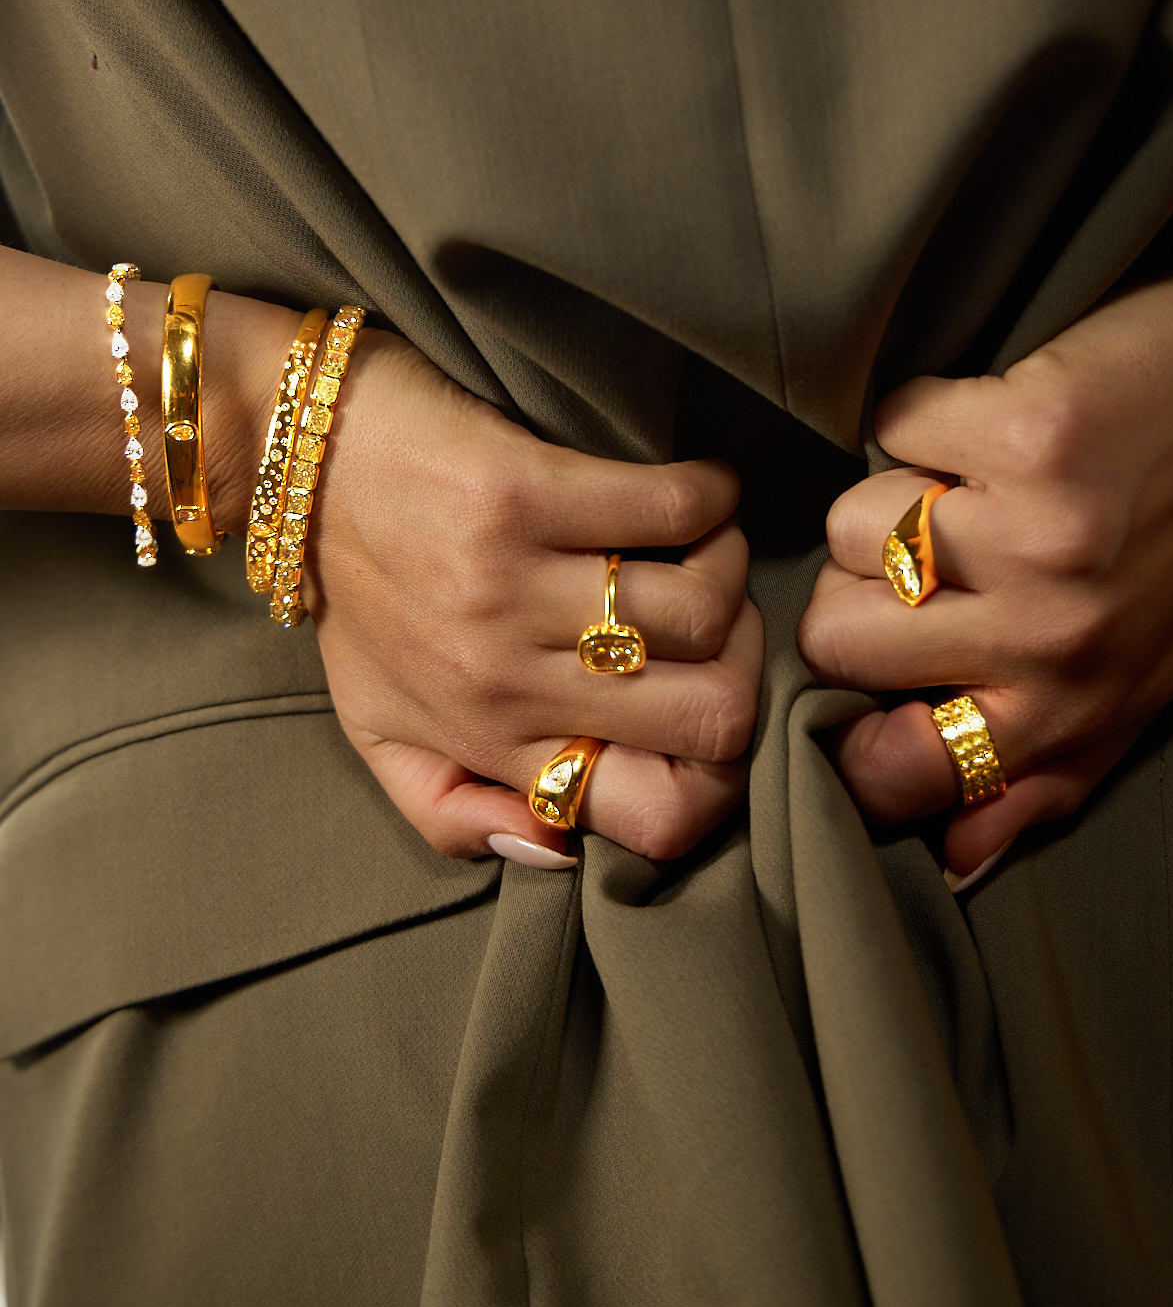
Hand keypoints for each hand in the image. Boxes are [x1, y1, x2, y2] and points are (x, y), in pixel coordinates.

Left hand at [305, 332, 762, 865]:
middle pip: (714, 714)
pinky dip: (709, 499)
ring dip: (725, 572)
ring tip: (694, 552)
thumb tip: (558, 850)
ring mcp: (512, 583)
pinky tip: (688, 496)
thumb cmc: (358, 594)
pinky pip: (678, 508)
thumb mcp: (382, 733)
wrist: (297, 456)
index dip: (719, 780)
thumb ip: (456, 815)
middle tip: (713, 626)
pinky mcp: (522, 489)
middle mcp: (502, 676)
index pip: (661, 817)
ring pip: (706, 609)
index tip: (702, 715)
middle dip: (742, 667)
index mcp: (487, 743)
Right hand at [797, 270, 1172, 882]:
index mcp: (1067, 711)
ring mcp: (1035, 533)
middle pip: (835, 635)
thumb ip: (1043, 778)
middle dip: (858, 591)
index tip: (861, 686)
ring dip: (892, 496)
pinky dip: (924, 417)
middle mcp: (1051, 636)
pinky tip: (985, 429)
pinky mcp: (1023, 431)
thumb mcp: (1133, 685)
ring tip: (968, 489)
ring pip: (849, 527)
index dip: (847, 733)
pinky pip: (891, 428)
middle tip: (926, 563)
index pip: (895, 771)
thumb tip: (951, 860)